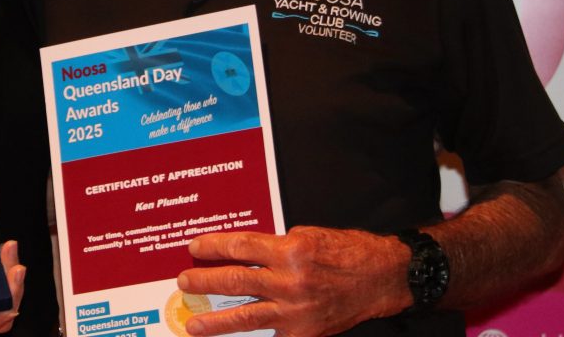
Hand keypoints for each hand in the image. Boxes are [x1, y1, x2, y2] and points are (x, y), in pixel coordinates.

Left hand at [175, 227, 410, 336]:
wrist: (379, 279)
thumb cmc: (345, 251)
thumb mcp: (306, 237)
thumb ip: (274, 247)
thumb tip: (241, 254)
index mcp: (290, 250)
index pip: (240, 246)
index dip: (213, 246)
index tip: (195, 247)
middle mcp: (291, 281)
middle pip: (236, 280)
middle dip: (205, 281)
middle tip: (184, 281)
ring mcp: (296, 311)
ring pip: (246, 316)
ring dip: (215, 321)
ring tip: (193, 324)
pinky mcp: (303, 333)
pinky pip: (270, 335)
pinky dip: (250, 336)